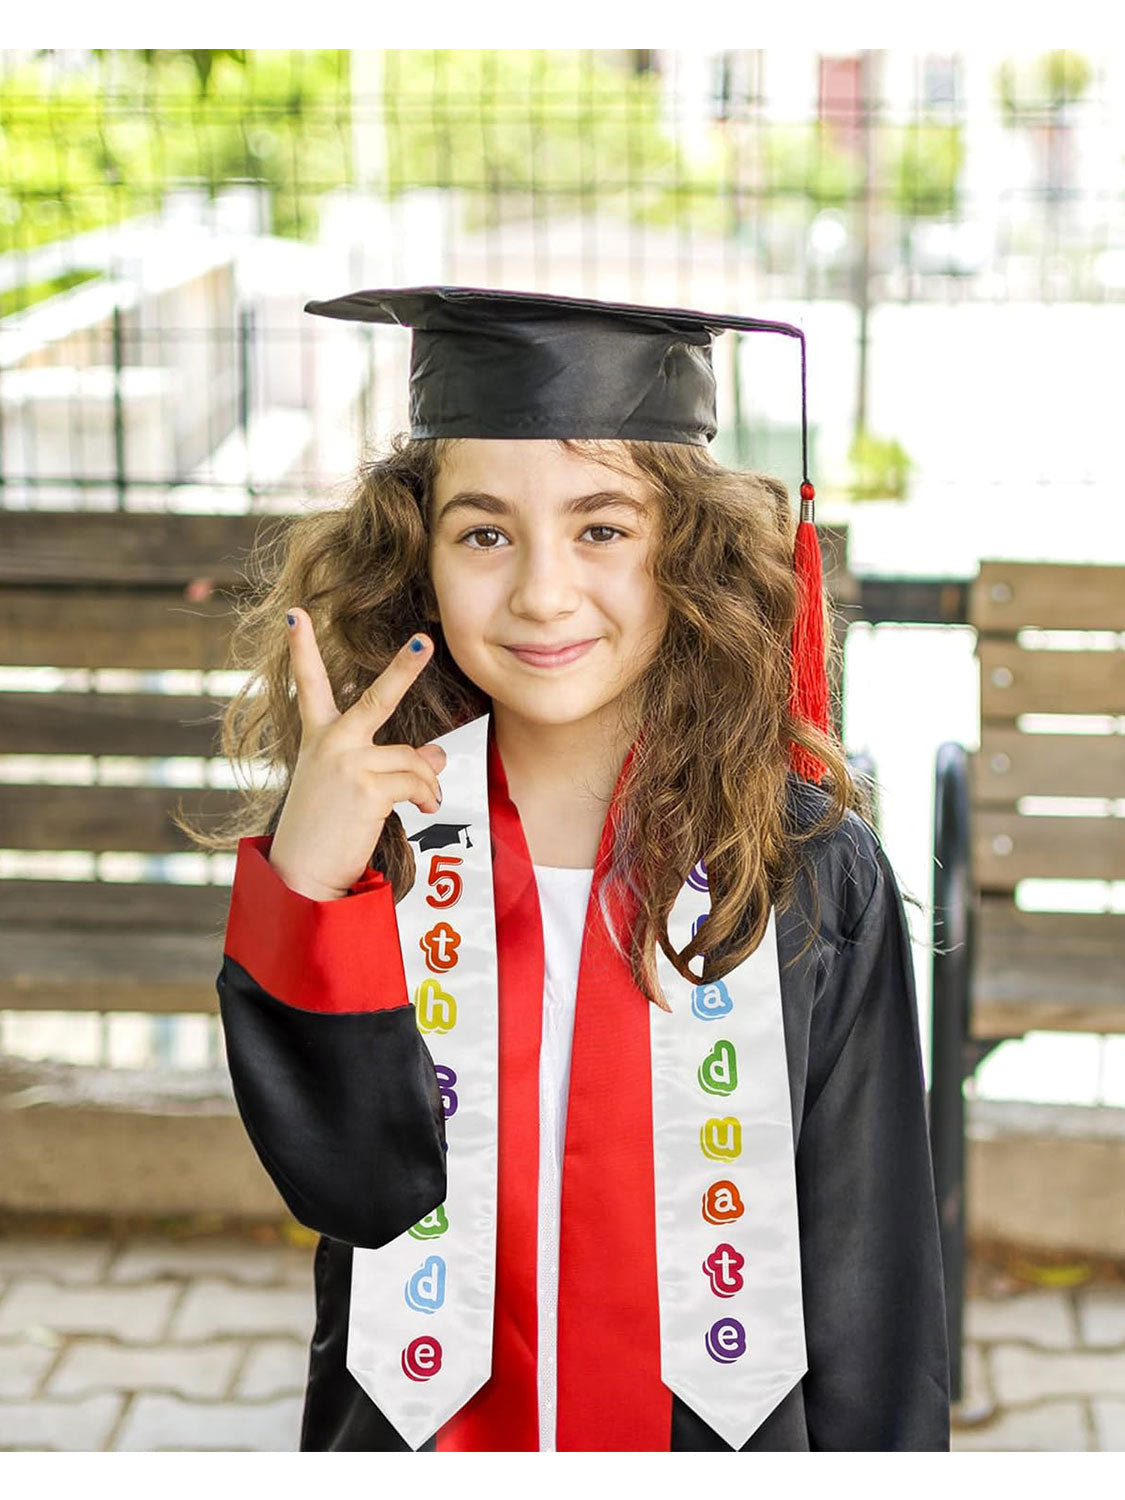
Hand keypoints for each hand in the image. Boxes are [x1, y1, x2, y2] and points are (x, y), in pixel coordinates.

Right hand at [268, 609, 446, 900]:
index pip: (308, 685)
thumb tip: (438, 752)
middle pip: (377, 697)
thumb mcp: (354, 787)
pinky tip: (421, 810)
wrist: (301, 874)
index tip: (296, 614)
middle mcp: (331, 743)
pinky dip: (427, 796)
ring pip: (413, 757)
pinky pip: (417, 781)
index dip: (301, 648)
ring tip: (423, 801)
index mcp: (318, 737)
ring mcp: (348, 762)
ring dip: (427, 782)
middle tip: (424, 640)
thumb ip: (393, 762)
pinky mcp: (367, 786)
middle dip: (405, 666)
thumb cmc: (325, 829)